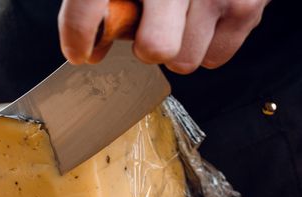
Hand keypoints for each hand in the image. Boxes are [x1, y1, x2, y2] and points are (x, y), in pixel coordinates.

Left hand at [58, 0, 269, 73]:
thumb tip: (90, 50)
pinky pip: (214, 58)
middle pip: (153, 48)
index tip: (79, 51)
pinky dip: (207, 43)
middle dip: (146, 45)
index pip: (88, 6)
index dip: (78, 37)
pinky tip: (204, 16)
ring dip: (178, 46)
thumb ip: (97, 1)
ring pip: (184, 61)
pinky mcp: (248, 5)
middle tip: (149, 27)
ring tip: (182, 16)